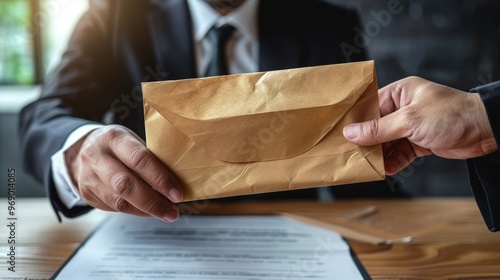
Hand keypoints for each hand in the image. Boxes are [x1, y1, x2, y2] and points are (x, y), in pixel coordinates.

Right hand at [65, 125, 182, 221]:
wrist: (84, 148)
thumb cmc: (118, 145)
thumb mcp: (132, 141)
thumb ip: (150, 158)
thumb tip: (177, 181)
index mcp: (114, 138)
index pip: (139, 159)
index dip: (160, 179)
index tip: (177, 193)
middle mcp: (96, 156)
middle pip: (126, 185)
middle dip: (153, 201)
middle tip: (172, 210)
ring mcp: (88, 176)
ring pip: (119, 201)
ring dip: (146, 210)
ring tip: (165, 213)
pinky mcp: (87, 193)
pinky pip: (115, 208)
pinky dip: (136, 211)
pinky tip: (149, 211)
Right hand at [343, 76, 496, 174]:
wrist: (486, 130)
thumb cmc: (450, 114)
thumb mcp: (409, 120)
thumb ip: (379, 129)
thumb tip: (351, 133)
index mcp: (400, 92)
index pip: (370, 106)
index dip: (356, 120)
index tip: (340, 133)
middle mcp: (404, 108)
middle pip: (377, 126)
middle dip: (366, 140)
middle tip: (351, 152)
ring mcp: (412, 126)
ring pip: (387, 141)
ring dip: (379, 154)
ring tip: (367, 164)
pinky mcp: (420, 141)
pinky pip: (401, 152)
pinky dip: (394, 162)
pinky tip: (386, 170)